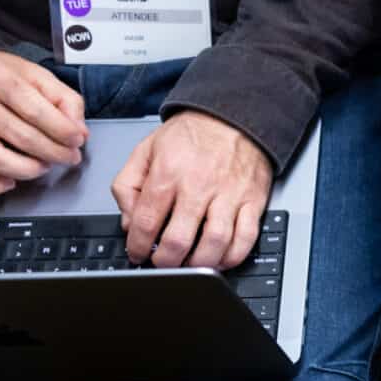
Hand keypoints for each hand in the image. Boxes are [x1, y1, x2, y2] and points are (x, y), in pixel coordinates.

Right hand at [0, 50, 87, 195]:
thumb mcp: (33, 73)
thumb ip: (63, 98)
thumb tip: (78, 129)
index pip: (35, 110)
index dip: (62, 130)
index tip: (77, 139)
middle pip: (20, 137)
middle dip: (53, 153)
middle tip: (68, 156)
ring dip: (28, 170)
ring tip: (44, 165)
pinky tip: (9, 180)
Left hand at [109, 111, 273, 268]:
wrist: (233, 116)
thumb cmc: (191, 136)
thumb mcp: (146, 150)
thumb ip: (127, 185)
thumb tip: (128, 222)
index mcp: (168, 172)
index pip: (147, 221)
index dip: (137, 246)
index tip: (137, 253)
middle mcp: (199, 185)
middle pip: (179, 239)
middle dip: (165, 262)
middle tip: (161, 264)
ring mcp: (229, 195)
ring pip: (215, 243)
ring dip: (198, 263)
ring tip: (188, 264)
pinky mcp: (252, 201)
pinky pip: (246, 238)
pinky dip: (232, 257)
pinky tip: (218, 259)